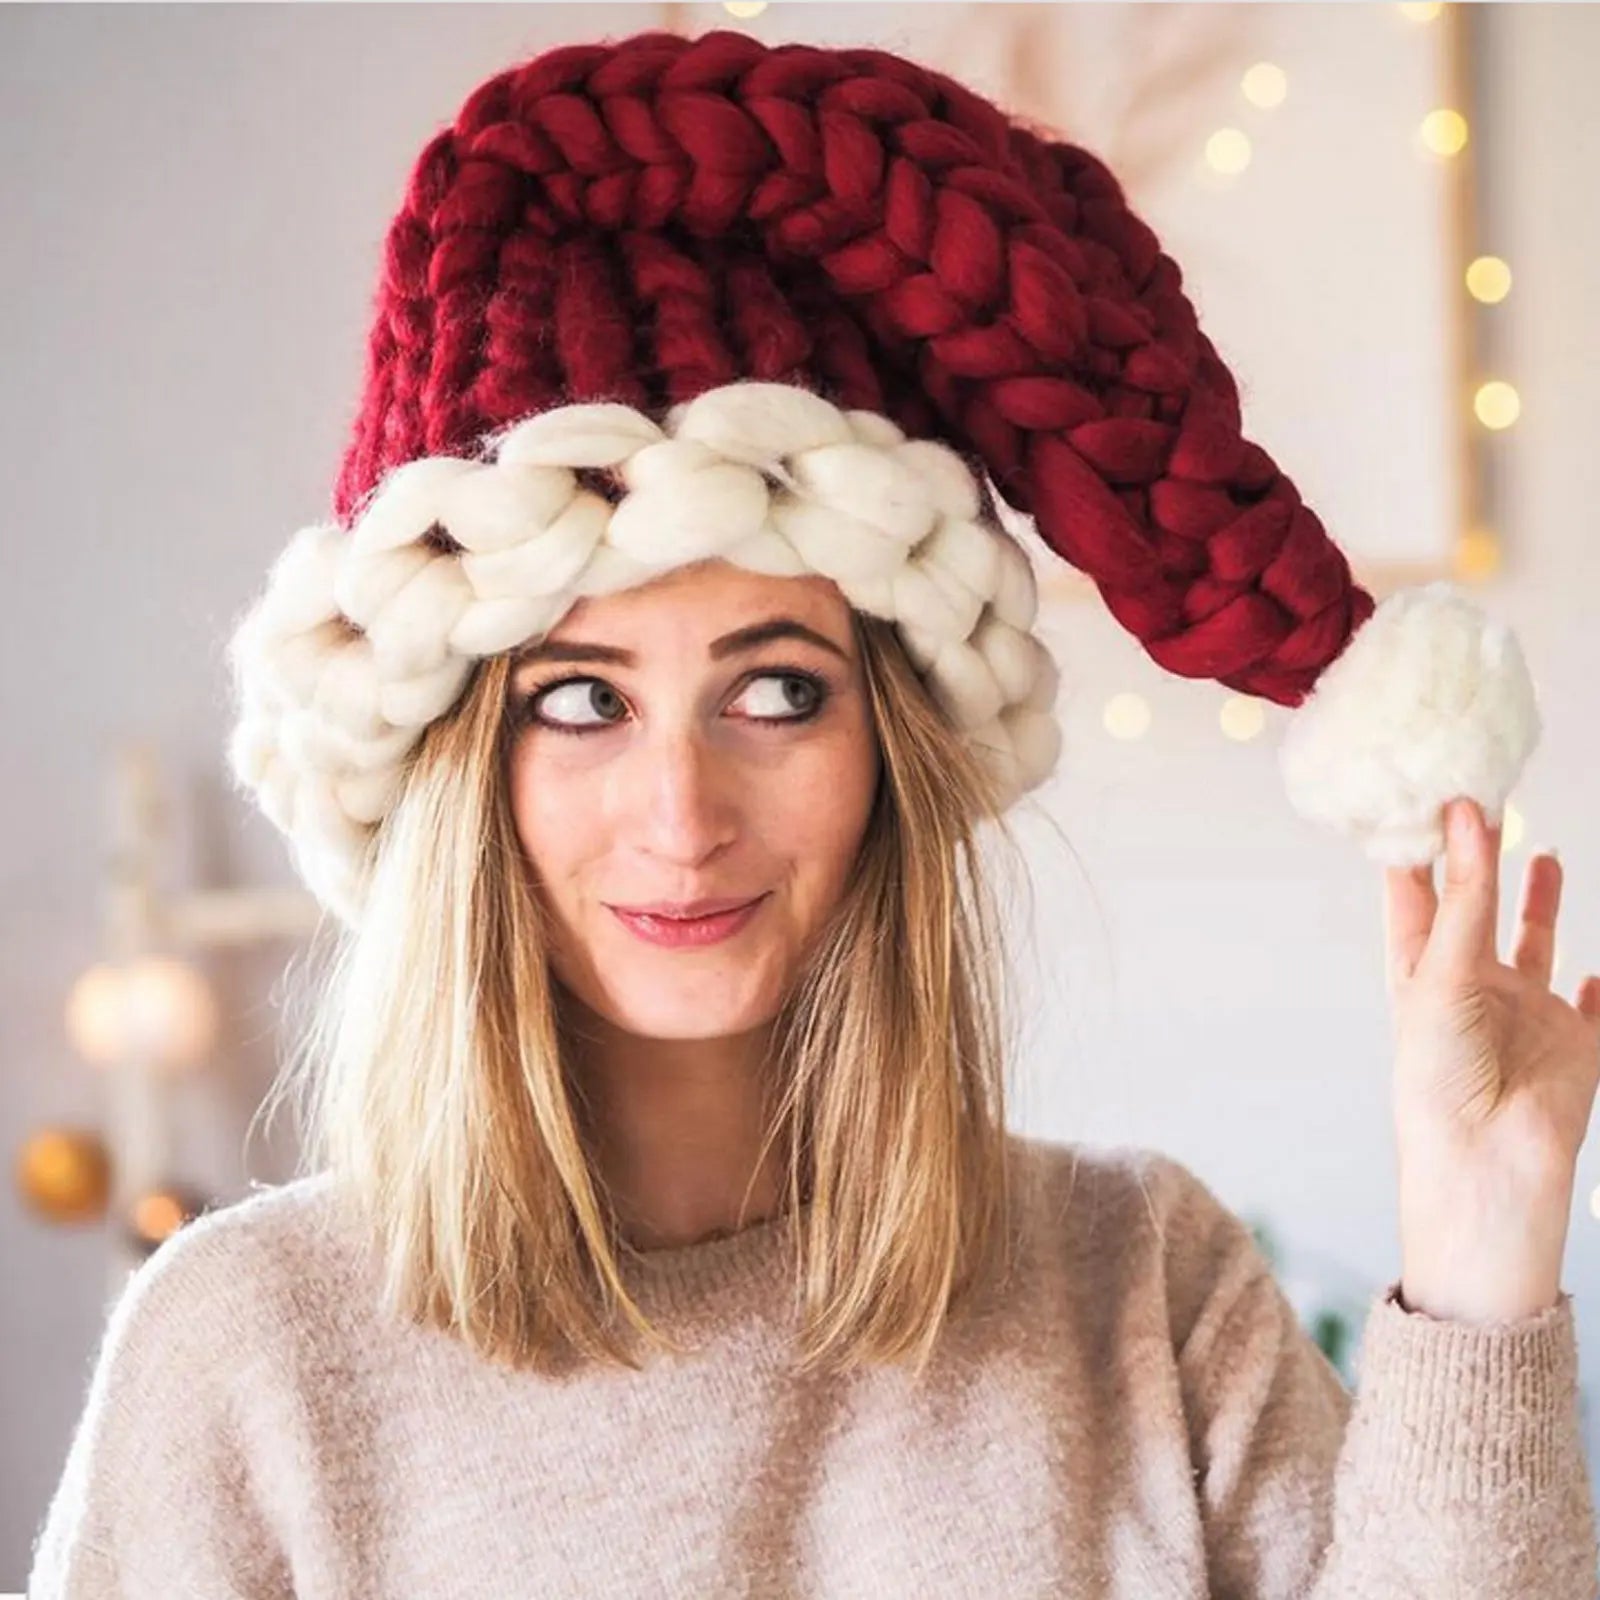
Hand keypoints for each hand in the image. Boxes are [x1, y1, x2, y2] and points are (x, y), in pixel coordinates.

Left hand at [1381, 796, 1599, 1323]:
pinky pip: (1591, 1008)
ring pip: (1533, 943)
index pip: (1415, 896)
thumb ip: (1464, 900)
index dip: (1420, 848)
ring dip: (1537, 901)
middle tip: (1484, 799)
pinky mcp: (1574, 1043)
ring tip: (1541, 853)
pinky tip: (1595, 968)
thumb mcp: (1442, 977)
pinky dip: (1597, 986)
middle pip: (1474, 909)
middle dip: (1479, 859)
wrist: (1488, 1165)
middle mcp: (1470, 987)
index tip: (1423, 793)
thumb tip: (1463, 816)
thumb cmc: (1441, 1079)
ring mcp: (1524, 1014)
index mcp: (1422, 972)